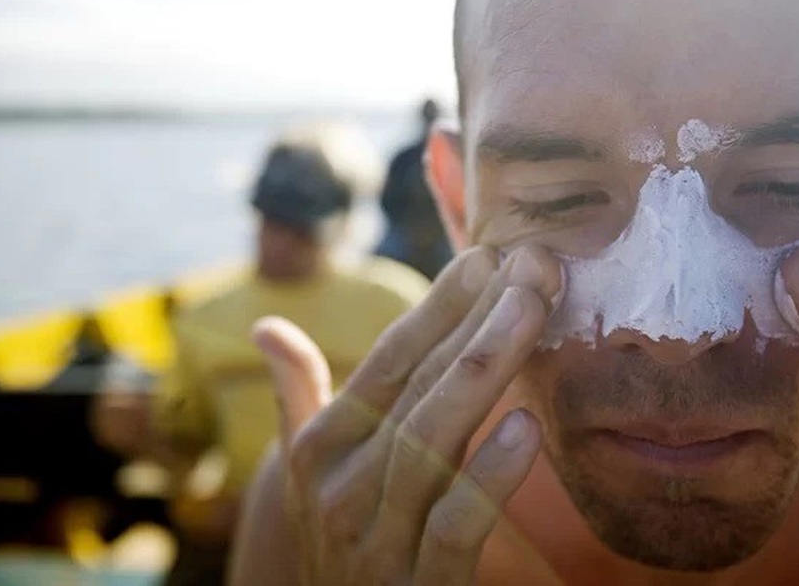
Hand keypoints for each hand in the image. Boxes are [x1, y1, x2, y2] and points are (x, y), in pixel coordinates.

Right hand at [252, 246, 562, 584]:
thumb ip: (298, 396)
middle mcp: (342, 488)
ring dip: (486, 369)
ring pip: (434, 441)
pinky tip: (527, 427)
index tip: (485, 258)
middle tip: (533, 263)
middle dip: (479, 320)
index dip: (436, 308)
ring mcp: (378, 539)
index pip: (386, 363)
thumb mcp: (308, 472)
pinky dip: (490, 477)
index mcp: (321, 449)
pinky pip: (456, 525)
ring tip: (533, 309)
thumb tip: (265, 327)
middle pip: (418, 388)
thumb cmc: (336, 538)